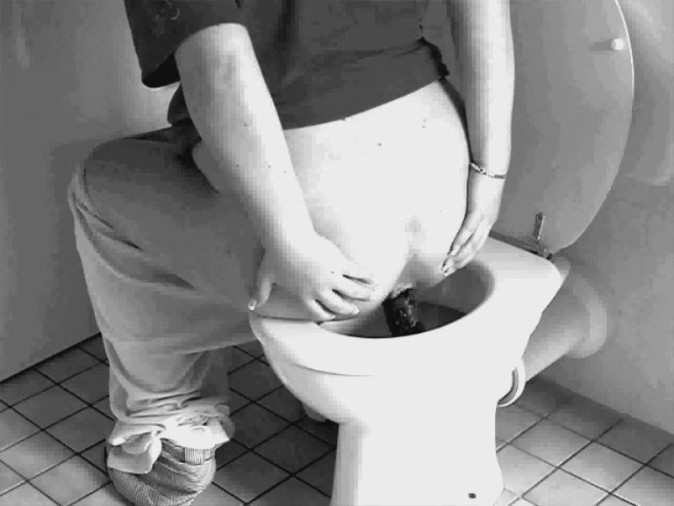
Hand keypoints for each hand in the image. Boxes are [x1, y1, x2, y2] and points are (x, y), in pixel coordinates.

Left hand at [250, 232, 374, 320]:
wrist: (288, 239)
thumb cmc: (275, 256)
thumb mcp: (265, 277)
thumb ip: (260, 293)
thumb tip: (251, 305)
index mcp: (303, 295)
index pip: (317, 311)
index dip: (326, 314)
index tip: (333, 315)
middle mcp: (320, 290)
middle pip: (338, 305)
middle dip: (347, 309)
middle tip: (355, 311)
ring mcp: (331, 278)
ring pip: (351, 291)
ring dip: (362, 294)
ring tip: (371, 295)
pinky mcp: (339, 264)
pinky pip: (356, 273)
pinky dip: (366, 276)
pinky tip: (373, 278)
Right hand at [442, 169, 505, 274]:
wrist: (492, 164)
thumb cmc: (483, 177)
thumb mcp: (478, 197)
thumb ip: (470, 207)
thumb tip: (458, 212)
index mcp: (488, 220)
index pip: (476, 245)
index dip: (465, 257)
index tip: (452, 265)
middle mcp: (488, 222)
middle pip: (473, 248)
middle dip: (459, 262)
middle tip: (445, 271)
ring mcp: (484, 217)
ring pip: (471, 243)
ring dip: (458, 256)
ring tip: (446, 264)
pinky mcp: (478, 209)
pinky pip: (468, 229)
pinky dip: (459, 241)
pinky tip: (451, 250)